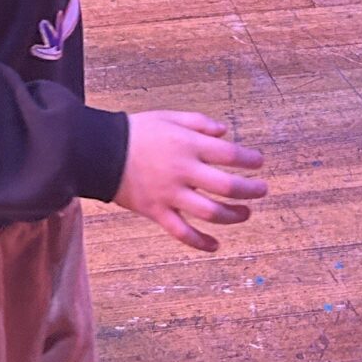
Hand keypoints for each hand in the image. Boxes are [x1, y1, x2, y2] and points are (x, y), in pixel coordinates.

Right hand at [114, 111, 267, 254]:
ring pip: (210, 212)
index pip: (229, 154)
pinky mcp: (156, 211)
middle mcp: (183, 171)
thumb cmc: (136, 131)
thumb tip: (224, 131)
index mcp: (188, 145)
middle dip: (250, 190)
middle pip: (227, 186)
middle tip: (262, 190)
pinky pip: (182, 232)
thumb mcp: (168, 117)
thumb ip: (199, 122)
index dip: (249, 160)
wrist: (99, 151)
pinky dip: (200, 242)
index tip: (258, 162)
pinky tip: (215, 245)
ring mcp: (170, 194)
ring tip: (245, 214)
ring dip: (233, 216)